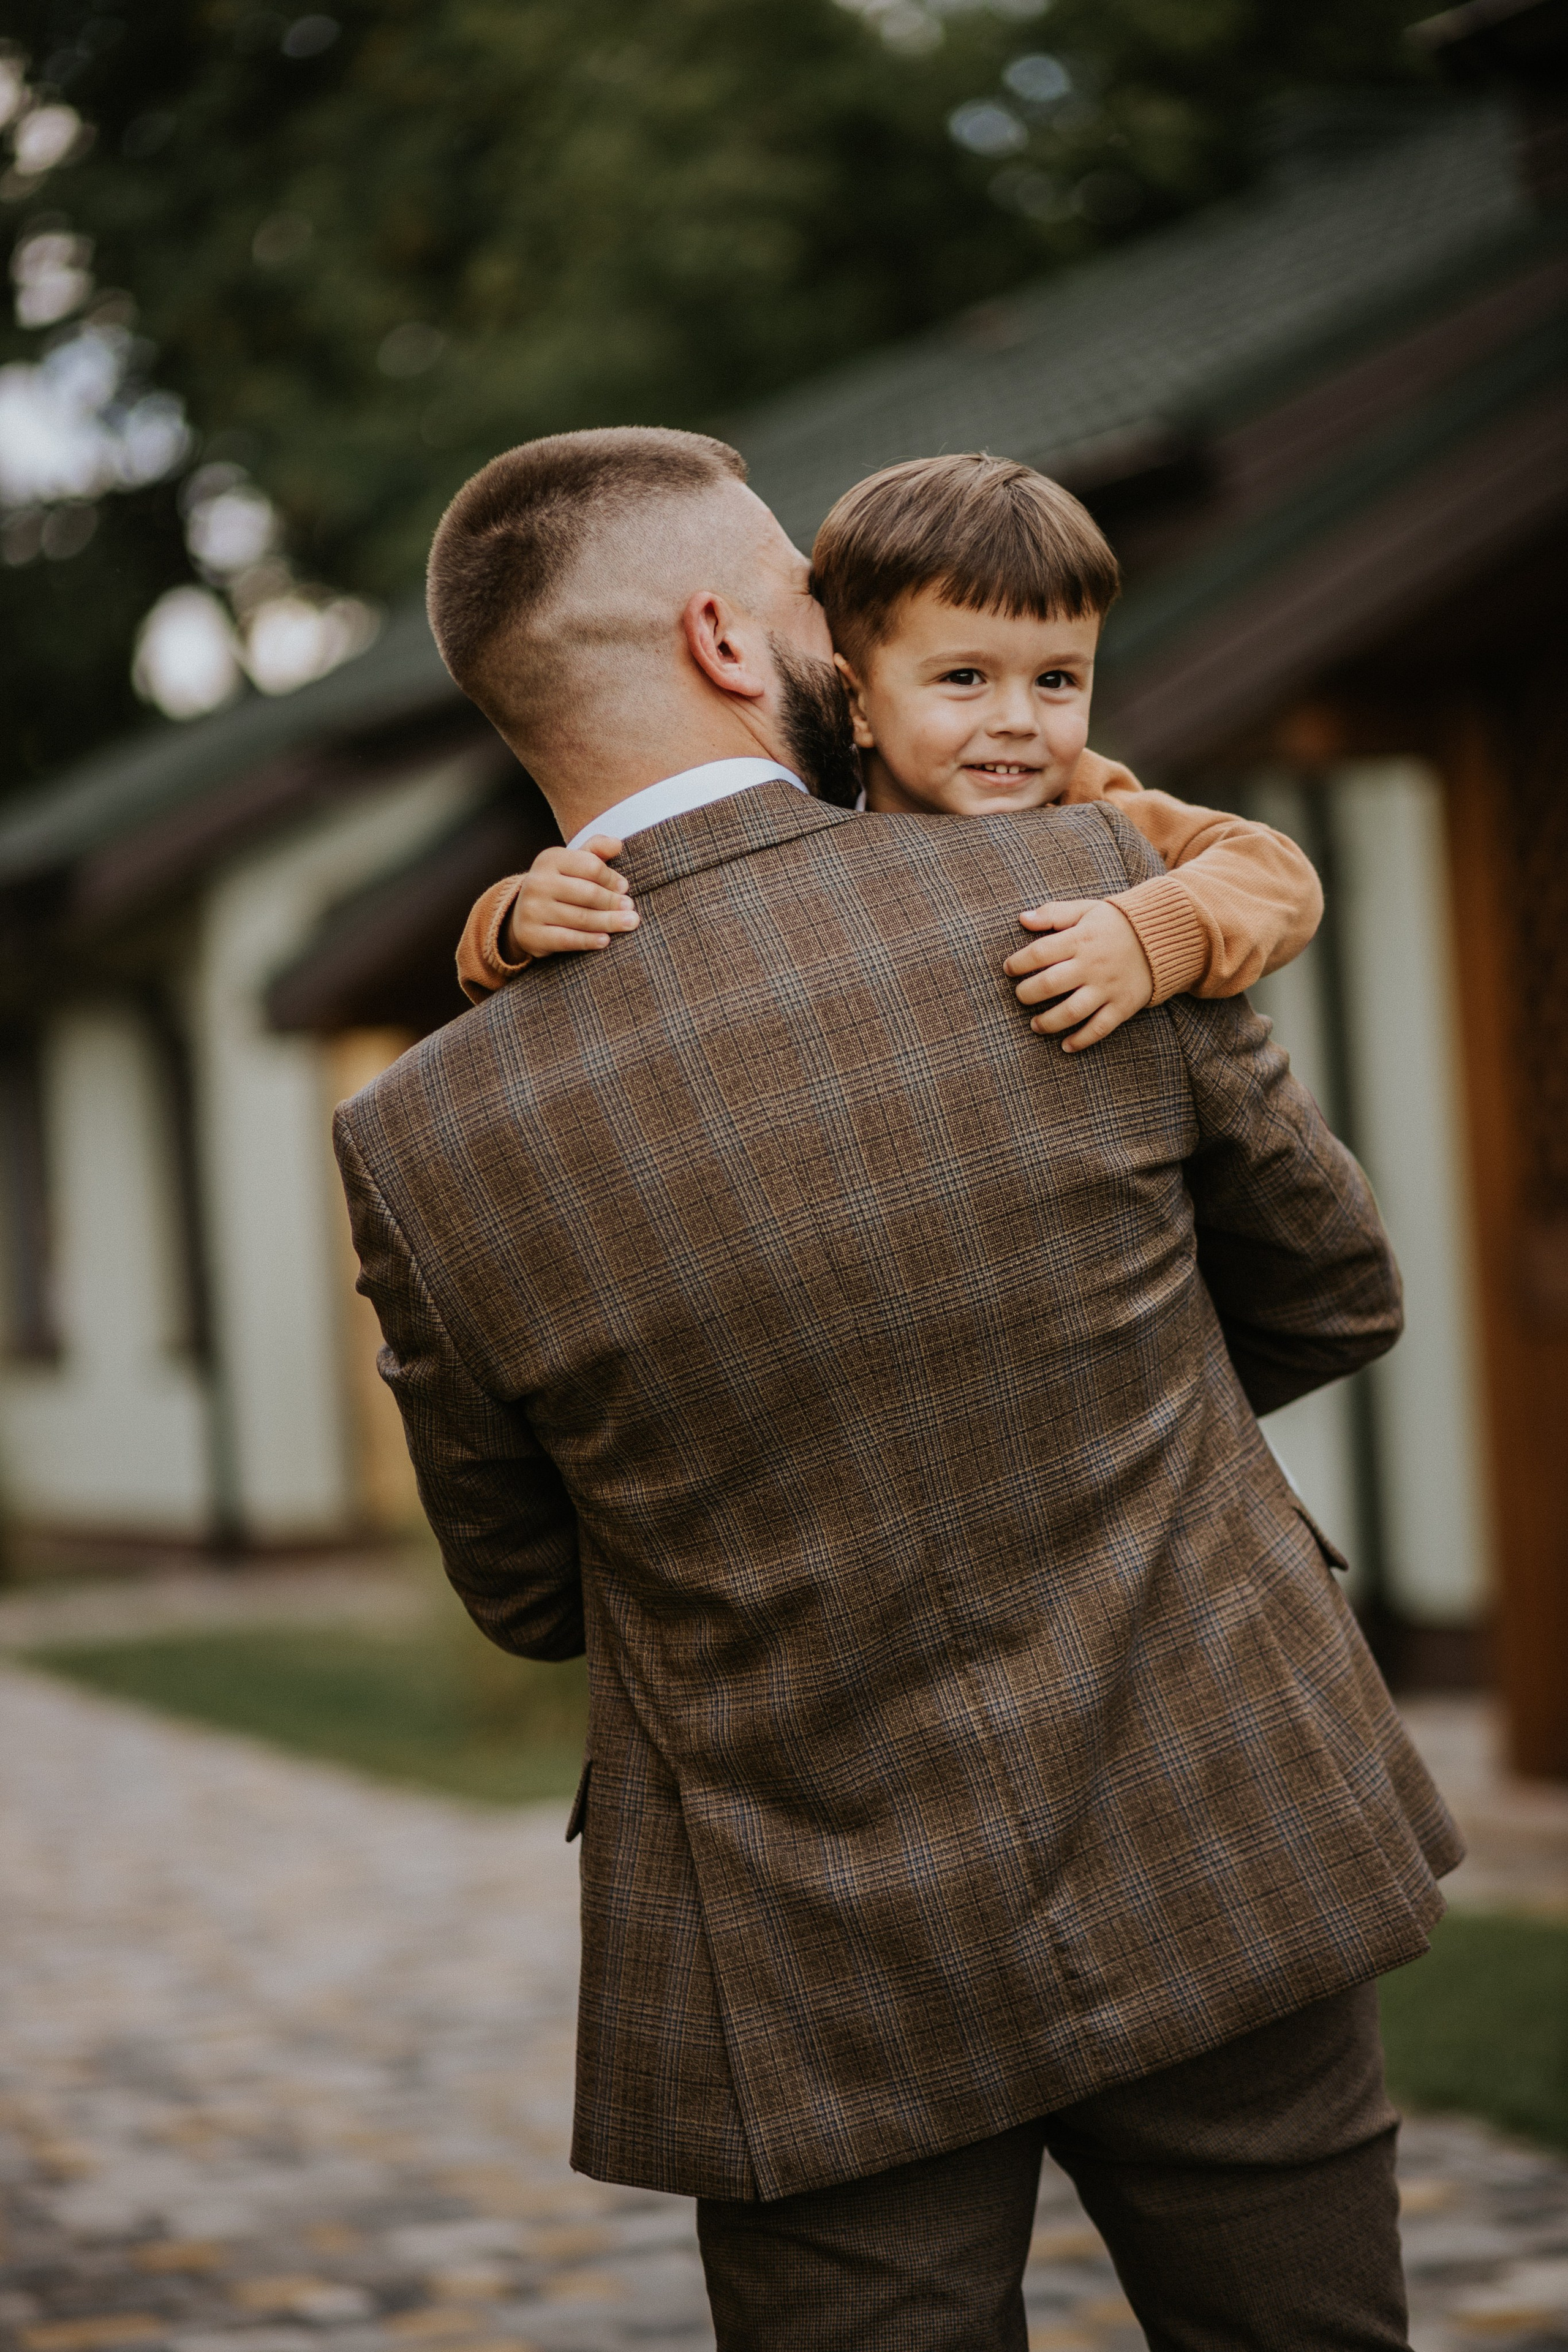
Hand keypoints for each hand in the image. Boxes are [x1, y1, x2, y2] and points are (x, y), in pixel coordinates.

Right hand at [505, 837, 637, 959]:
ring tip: (629, 924)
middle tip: (632, 911)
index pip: (591, 866)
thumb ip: (596, 851)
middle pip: (589, 894)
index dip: (612, 878)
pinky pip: (568, 939)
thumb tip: (618, 844)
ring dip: (609, 922)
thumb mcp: (573, 864)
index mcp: (550, 859)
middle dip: (614, 903)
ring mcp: (532, 909)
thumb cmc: (559, 886)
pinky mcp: (532, 934)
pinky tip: (605, 940)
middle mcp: (537, 882)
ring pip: (581, 918)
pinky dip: (589, 941)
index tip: (625, 888)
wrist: (524, 915)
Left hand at [1003, 898, 1153, 1051]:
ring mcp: (1108, 987)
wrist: (1165, 934)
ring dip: (1047, 1022)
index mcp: (1080, 939)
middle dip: (1027, 994)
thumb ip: (1054, 913)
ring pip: (1071, 1012)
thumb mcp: (1086, 910)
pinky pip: (1099, 1028)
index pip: (1039, 953)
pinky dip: (1081, 1041)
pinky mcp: (1123, 1005)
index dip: (1018, 963)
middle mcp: (1092, 965)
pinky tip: (1065, 1046)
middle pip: (1050, 985)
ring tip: (1034, 1025)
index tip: (1008, 969)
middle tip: (1020, 996)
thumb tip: (1022, 918)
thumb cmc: (1117, 923)